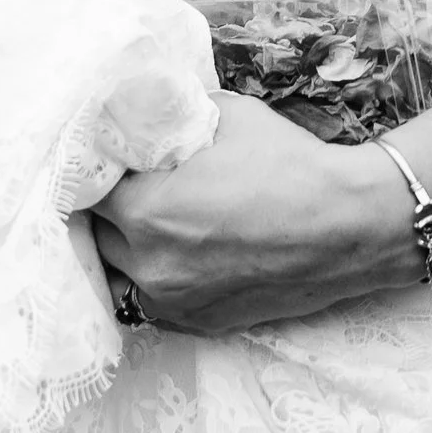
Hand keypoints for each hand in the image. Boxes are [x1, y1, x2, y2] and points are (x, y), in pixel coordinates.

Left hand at [92, 98, 416, 335]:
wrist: (349, 223)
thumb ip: (168, 119)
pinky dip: (153, 277)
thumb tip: (139, 110)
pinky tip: (174, 252)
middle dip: (101, 210)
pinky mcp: (197, 322)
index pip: (81, 189)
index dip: (87, 170)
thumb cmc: (287, 162)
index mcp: (144, 209)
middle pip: (93, 234)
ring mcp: (172, 301)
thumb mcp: (221, 115)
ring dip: (121, 248)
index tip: (97, 159)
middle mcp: (148, 263)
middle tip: (119, 186)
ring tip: (143, 222)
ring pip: (118, 273)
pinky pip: (151, 300)